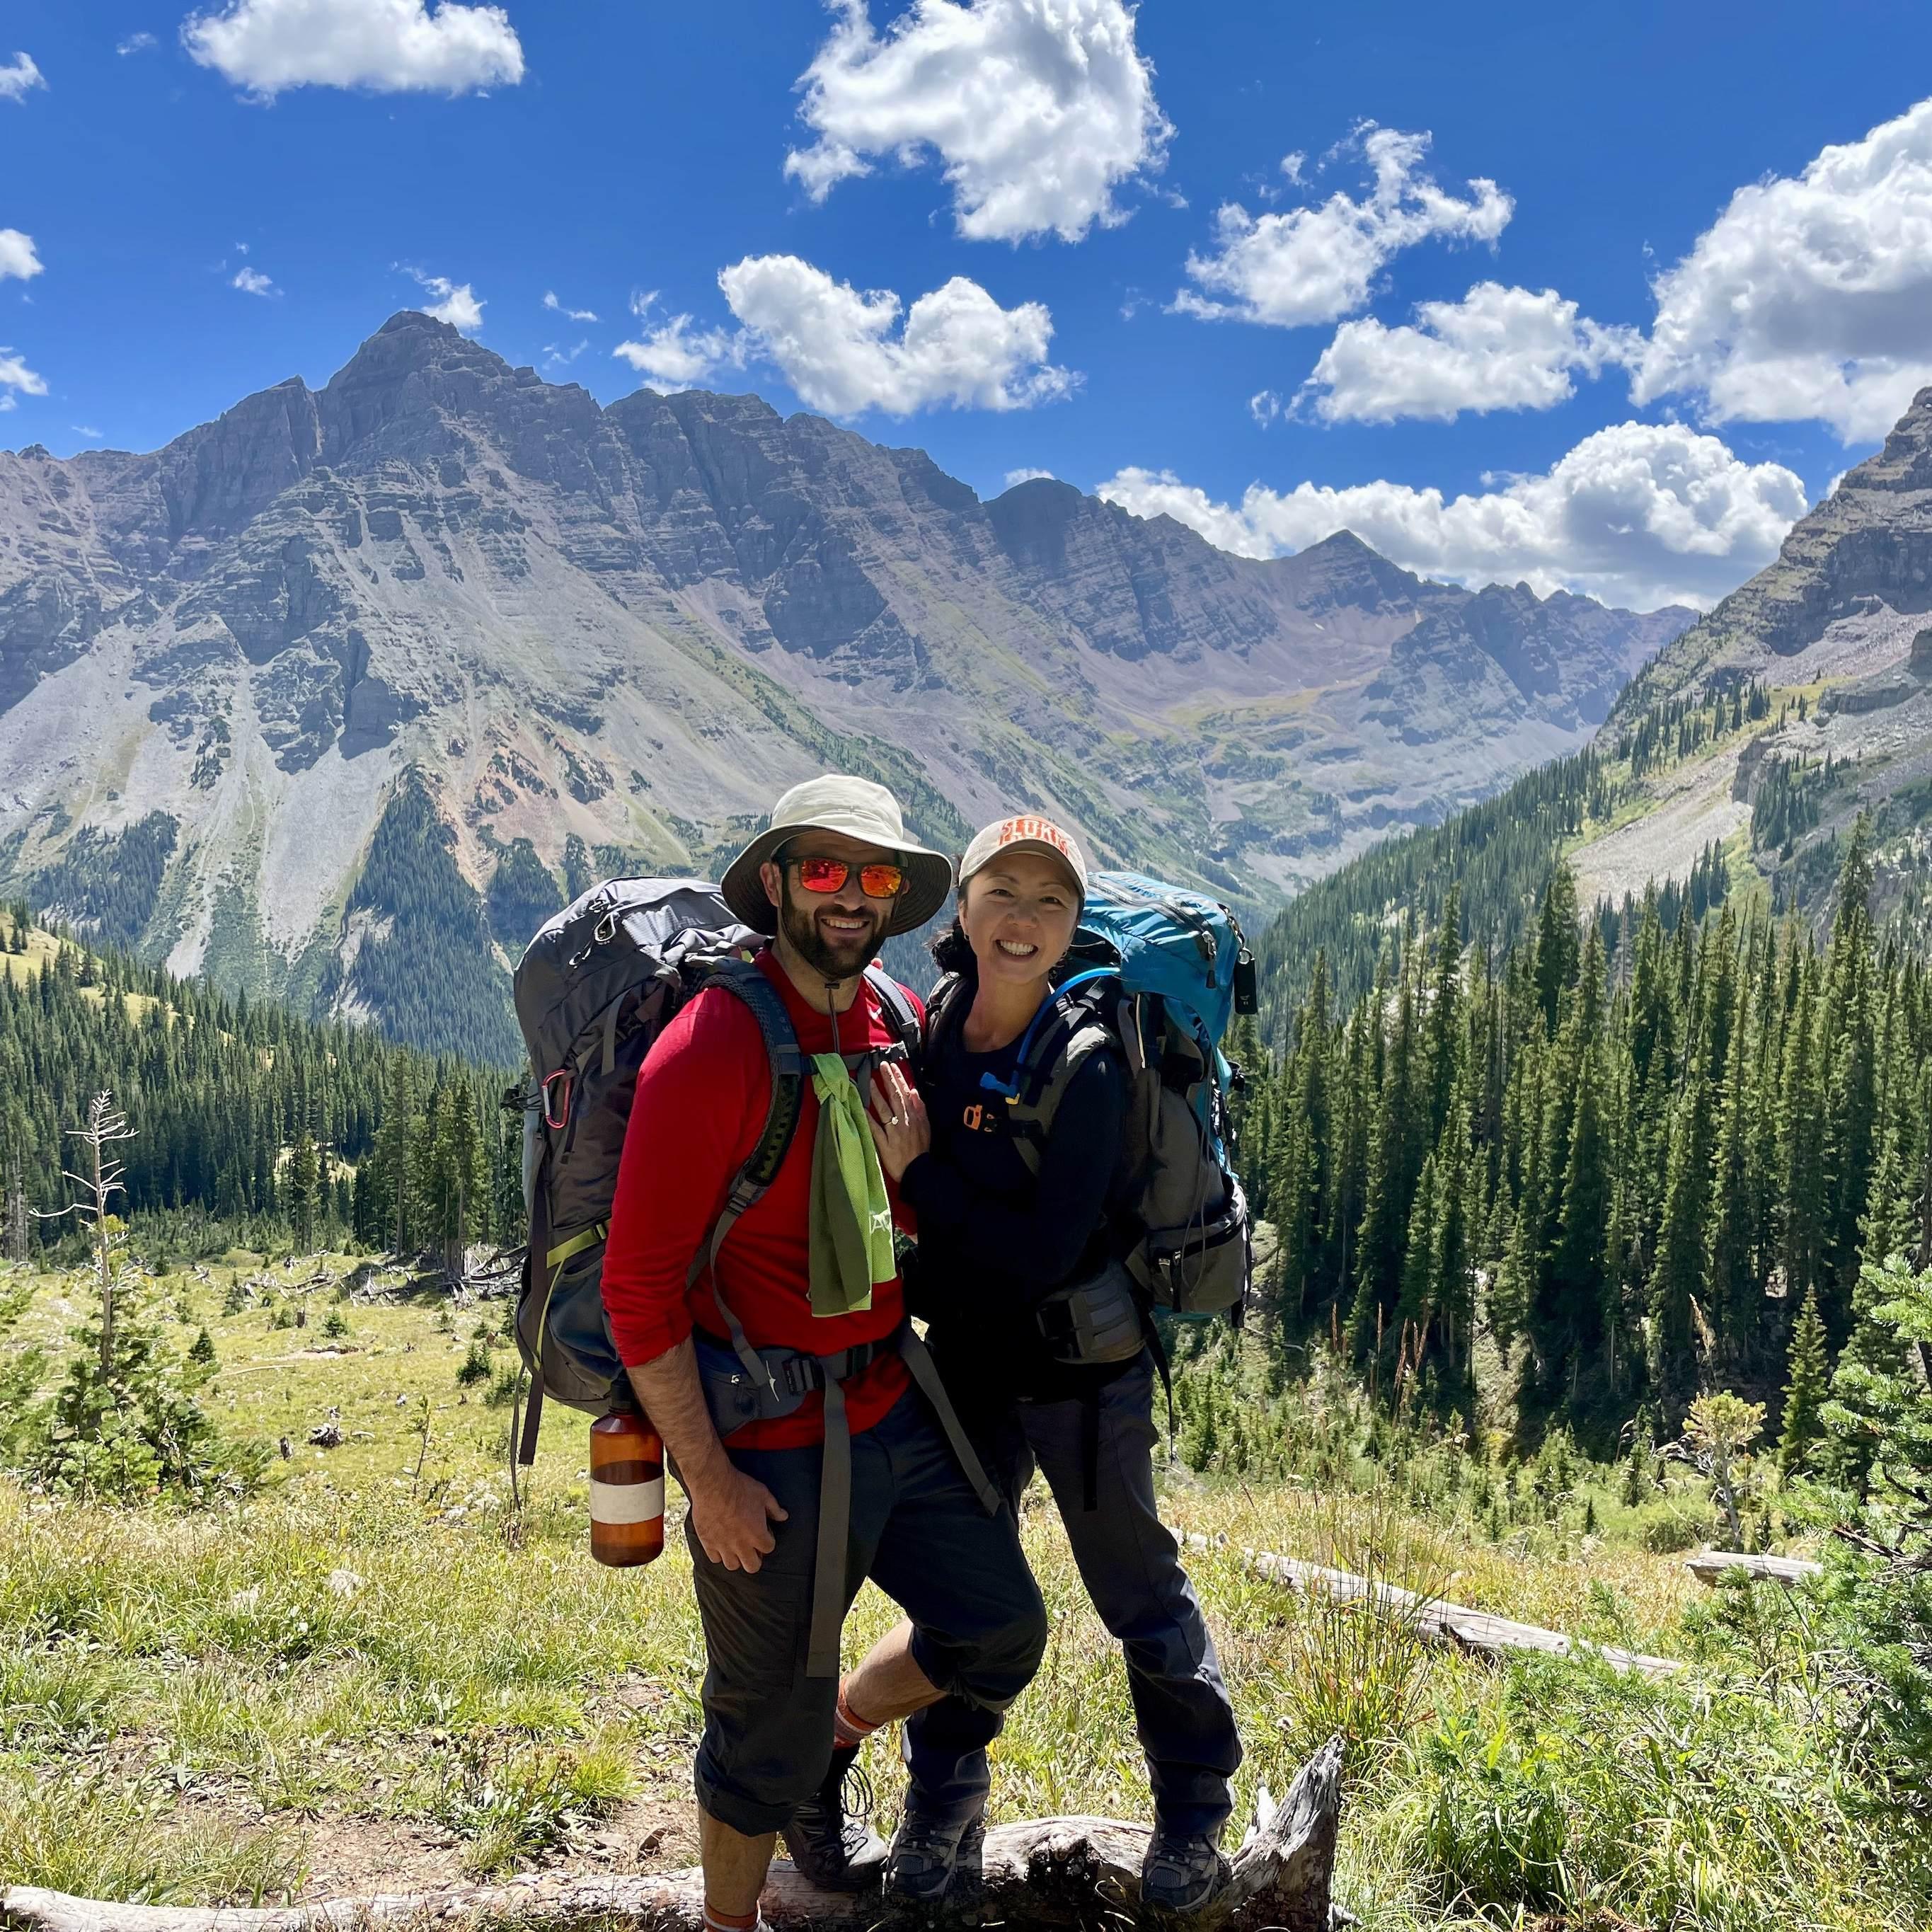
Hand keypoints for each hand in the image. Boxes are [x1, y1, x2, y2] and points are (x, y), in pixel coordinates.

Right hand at [687, 1465, 788, 1571]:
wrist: (713, 1484)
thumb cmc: (740, 1487)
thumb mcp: (763, 1494)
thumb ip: (774, 1508)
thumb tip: (783, 1517)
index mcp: (757, 1534)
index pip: (769, 1548)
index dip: (768, 1540)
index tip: (764, 1532)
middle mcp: (741, 1545)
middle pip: (752, 1566)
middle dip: (755, 1558)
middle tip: (752, 1546)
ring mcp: (723, 1545)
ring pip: (732, 1566)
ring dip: (737, 1558)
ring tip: (736, 1547)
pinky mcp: (708, 1542)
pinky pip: (715, 1559)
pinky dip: (719, 1554)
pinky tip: (721, 1543)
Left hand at [868, 1059, 930, 1180]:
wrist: (918, 1170)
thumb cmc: (921, 1149)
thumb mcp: (926, 1127)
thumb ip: (920, 1108)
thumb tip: (914, 1091)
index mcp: (914, 1117)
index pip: (905, 1094)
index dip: (898, 1079)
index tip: (892, 1066)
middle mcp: (904, 1122)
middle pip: (895, 1097)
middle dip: (888, 1080)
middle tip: (881, 1065)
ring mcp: (894, 1132)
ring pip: (885, 1110)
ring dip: (878, 1095)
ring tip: (870, 1082)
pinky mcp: (885, 1144)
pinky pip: (876, 1129)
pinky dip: (869, 1119)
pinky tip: (862, 1108)